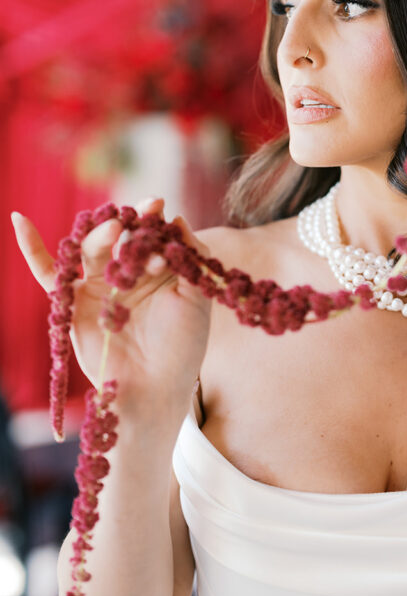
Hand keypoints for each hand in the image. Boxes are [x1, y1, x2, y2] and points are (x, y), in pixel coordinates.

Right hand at [11, 198, 212, 418]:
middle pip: (120, 236)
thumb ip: (191, 256)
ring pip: (91, 250)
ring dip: (101, 234)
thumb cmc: (182, 346)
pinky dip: (32, 248)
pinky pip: (48, 273)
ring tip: (115, 227)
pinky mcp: (72, 303)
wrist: (155, 388)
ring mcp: (97, 286)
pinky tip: (19, 220)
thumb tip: (179, 220)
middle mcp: (125, 274)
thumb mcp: (197, 297)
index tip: (159, 206)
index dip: (154, 219)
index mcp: (156, 269)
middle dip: (131, 222)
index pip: (151, 234)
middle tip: (143, 211)